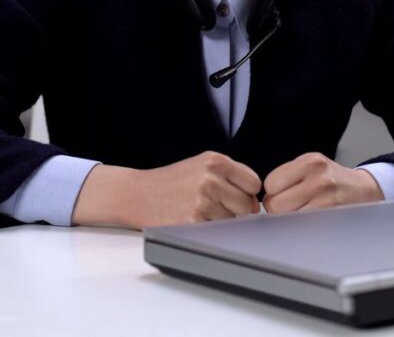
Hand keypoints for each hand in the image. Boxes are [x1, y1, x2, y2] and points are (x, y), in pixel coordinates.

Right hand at [72, 151, 260, 229]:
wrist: (138, 194)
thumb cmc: (171, 182)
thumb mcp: (200, 165)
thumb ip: (229, 176)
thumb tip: (256, 203)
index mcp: (215, 161)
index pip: (253, 182)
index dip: (247, 193)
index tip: (235, 196)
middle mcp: (210, 178)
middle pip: (247, 204)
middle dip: (236, 209)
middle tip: (213, 205)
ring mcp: (202, 200)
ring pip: (233, 220)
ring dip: (221, 220)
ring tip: (199, 210)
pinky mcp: (193, 221)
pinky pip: (218, 231)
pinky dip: (209, 229)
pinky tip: (193, 219)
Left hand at [263, 152, 383, 214]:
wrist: (362, 190)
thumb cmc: (331, 179)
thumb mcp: (310, 166)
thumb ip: (287, 176)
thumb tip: (264, 200)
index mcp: (310, 162)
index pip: (271, 183)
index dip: (272, 192)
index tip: (279, 194)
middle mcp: (319, 178)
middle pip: (276, 204)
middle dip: (278, 208)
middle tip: (289, 205)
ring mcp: (327, 199)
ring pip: (288, 218)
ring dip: (289, 219)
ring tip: (301, 211)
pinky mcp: (332, 217)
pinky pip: (303, 227)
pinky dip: (301, 226)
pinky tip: (309, 219)